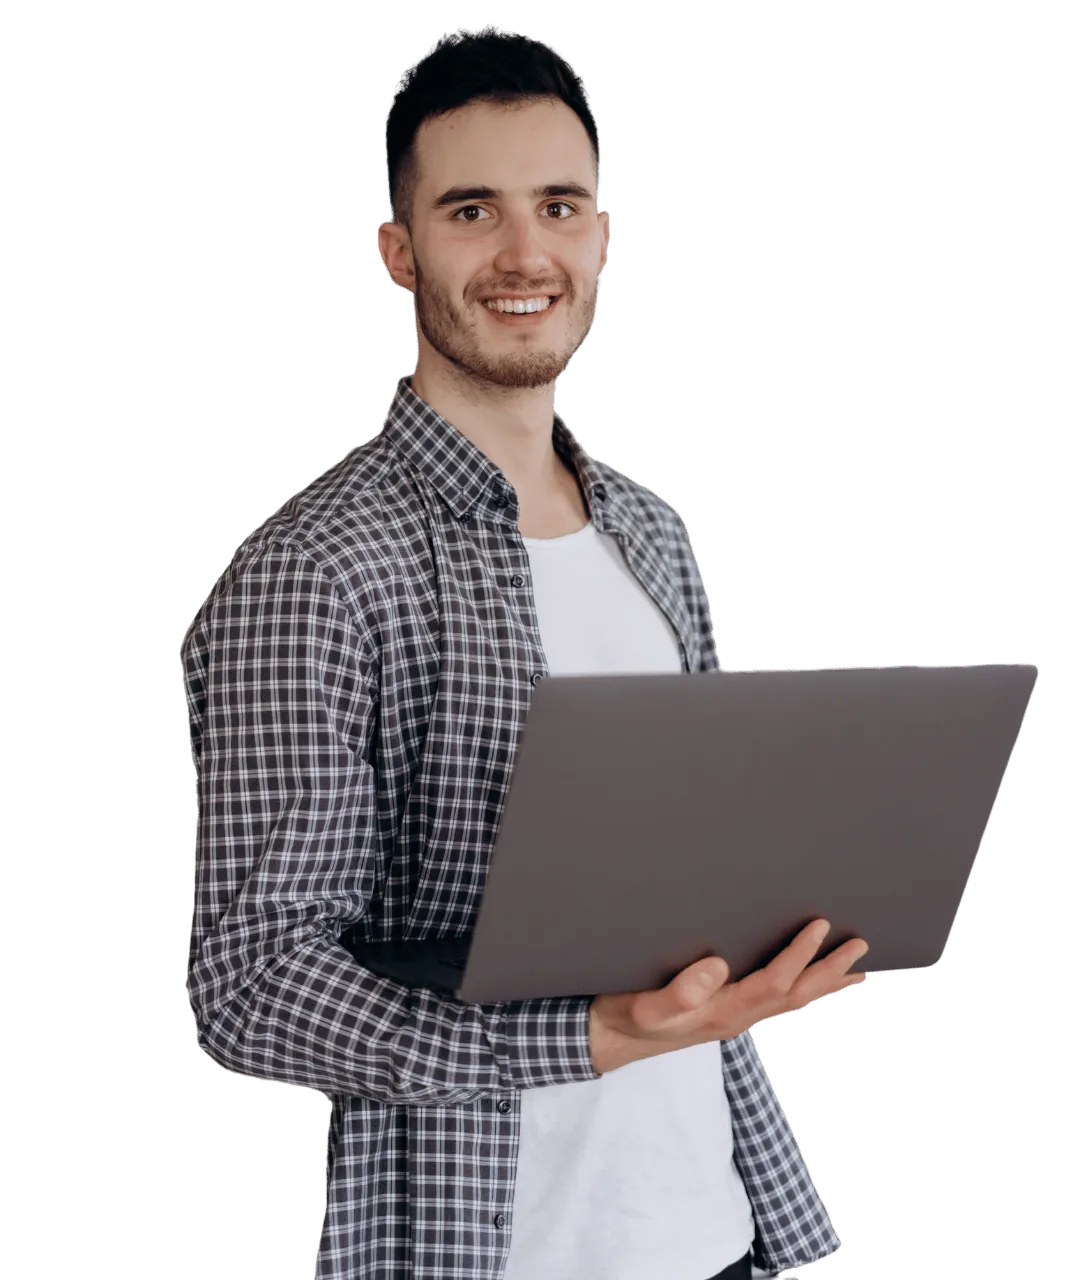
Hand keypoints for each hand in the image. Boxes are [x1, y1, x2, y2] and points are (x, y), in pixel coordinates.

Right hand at [589, 919, 867, 1073]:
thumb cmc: (623, 1018)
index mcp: (723, 1013)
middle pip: (795, 995)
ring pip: (790, 1000)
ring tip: (854, 968)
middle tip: (862, 946)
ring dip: (823, 982)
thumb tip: (720, 965)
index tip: (821, 925)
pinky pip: (774, 1000)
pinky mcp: (724, 1014)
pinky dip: (799, 987)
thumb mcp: (643, 1004)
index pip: (774, 982)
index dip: (800, 954)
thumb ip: (679, 990)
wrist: (609, 1040)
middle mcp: (736, 1018)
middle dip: (830, 971)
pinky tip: (804, 981)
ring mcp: (733, 1018)